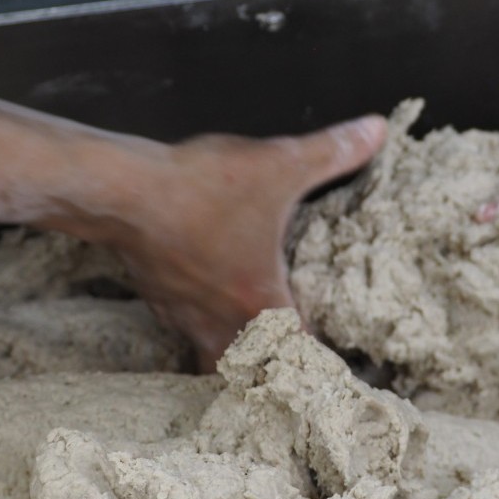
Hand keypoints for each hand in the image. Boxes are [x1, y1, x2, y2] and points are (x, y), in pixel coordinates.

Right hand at [95, 116, 385, 370]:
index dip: (319, 361)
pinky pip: (186, 327)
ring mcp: (183, 314)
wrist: (122, 192)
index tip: (331, 366)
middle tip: (289, 361)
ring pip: (215, 353)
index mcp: (261, 303)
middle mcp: (221, 321)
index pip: (300, 354)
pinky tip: (207, 298)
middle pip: (254, 368)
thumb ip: (332, 151)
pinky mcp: (156, 298)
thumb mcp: (279, 164)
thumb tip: (375, 129)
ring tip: (252, 338)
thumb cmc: (203, 187)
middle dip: (272, 367)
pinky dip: (201, 323)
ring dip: (235, 350)